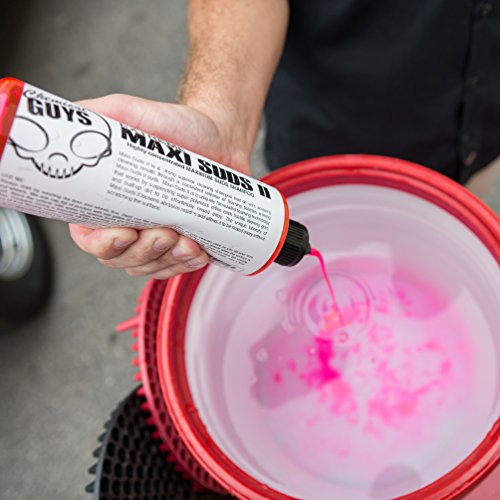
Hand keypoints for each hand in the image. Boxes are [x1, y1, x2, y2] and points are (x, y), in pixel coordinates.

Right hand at [69, 94, 250, 278]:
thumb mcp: (134, 113)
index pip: (88, 235)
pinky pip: (174, 268)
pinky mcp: (180, 244)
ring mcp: (153, 237)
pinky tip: (197, 251)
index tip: (125, 233)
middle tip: (166, 232)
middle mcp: (125, 222)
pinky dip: (186, 264)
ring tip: (187, 240)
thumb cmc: (179, 128)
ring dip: (167, 259)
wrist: (221, 139)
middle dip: (143, 252)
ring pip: (147, 267)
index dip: (102, 243)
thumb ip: (101, 116)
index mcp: (105, 199)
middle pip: (119, 258)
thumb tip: (71, 121)